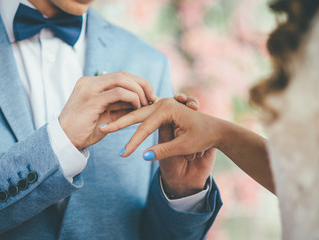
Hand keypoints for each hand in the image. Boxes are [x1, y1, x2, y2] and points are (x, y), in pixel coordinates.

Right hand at [59, 71, 155, 149]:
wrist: (63, 143)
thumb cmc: (84, 131)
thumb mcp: (105, 115)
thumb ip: (118, 106)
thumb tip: (140, 103)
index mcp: (90, 84)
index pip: (119, 76)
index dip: (137, 83)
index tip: (149, 95)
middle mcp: (89, 82)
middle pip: (122, 74)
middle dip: (142, 84)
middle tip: (153, 97)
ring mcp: (89, 89)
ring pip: (121, 79)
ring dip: (138, 90)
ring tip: (146, 103)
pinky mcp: (91, 100)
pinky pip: (118, 92)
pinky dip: (132, 97)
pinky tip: (137, 107)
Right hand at [100, 94, 222, 197]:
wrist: (217, 129)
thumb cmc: (204, 136)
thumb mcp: (185, 146)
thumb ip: (164, 150)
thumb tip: (144, 157)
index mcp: (168, 108)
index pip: (145, 127)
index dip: (133, 142)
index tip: (122, 155)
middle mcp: (163, 103)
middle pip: (136, 115)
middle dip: (119, 123)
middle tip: (102, 129)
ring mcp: (162, 105)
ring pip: (138, 114)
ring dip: (123, 121)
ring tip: (106, 126)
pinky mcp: (163, 110)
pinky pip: (144, 115)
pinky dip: (132, 119)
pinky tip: (119, 122)